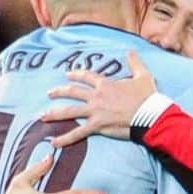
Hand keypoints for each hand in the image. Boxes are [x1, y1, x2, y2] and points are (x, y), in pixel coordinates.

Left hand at [41, 50, 157, 147]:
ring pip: (70, 111)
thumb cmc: (147, 97)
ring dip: (55, 114)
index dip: (77, 74)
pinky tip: (54, 142)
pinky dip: (65, 138)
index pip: (87, 77)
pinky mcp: (97, 126)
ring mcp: (95, 111)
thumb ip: (135, 62)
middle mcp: (97, 96)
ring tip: (43, 116)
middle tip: (50, 93)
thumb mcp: (143, 75)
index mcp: (106, 84)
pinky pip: (78, 133)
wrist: (149, 115)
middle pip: (73, 92)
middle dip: (59, 92)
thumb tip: (131, 51)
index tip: (68, 74)